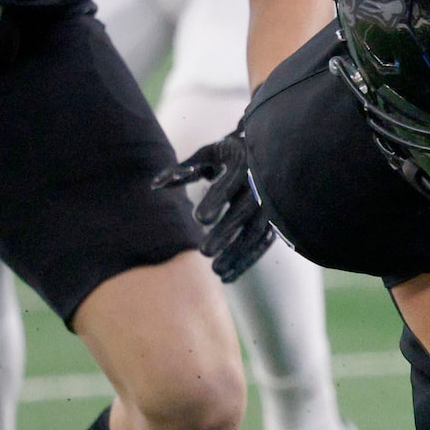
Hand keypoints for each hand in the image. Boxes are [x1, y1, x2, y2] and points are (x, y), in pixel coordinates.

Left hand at [154, 134, 277, 282]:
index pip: (228, 184)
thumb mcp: (209, 154)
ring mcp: (270, 204)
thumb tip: (154, 185)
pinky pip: (262, 243)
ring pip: (255, 232)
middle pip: (243, 212)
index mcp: (242, 165)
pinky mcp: (274, 221)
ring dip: (237, 253)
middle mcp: (259, 186)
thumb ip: (184, 170)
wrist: (271, 153)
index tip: (200, 218)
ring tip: (215, 271)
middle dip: (226, 232)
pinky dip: (246, 261)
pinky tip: (228, 277)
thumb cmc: (230, 154)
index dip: (216, 200)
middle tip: (203, 252)